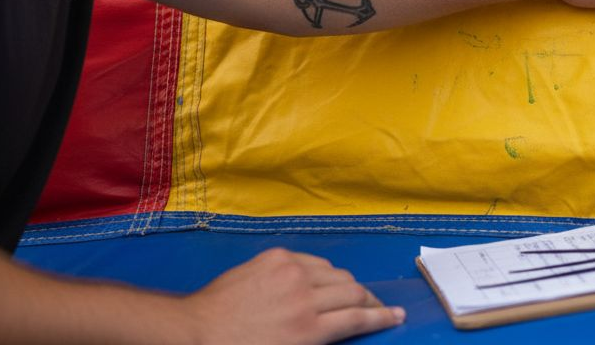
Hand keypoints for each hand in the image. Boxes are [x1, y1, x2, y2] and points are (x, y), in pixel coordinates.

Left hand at [185, 248, 402, 344]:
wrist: (196, 329)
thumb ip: (319, 341)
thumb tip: (342, 327)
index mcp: (308, 330)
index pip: (359, 318)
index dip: (383, 316)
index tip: (398, 315)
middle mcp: (305, 298)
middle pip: (355, 291)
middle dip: (371, 300)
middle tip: (375, 306)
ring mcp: (291, 272)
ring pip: (337, 273)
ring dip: (346, 285)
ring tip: (344, 295)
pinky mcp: (277, 257)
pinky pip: (313, 261)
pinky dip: (321, 272)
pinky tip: (316, 281)